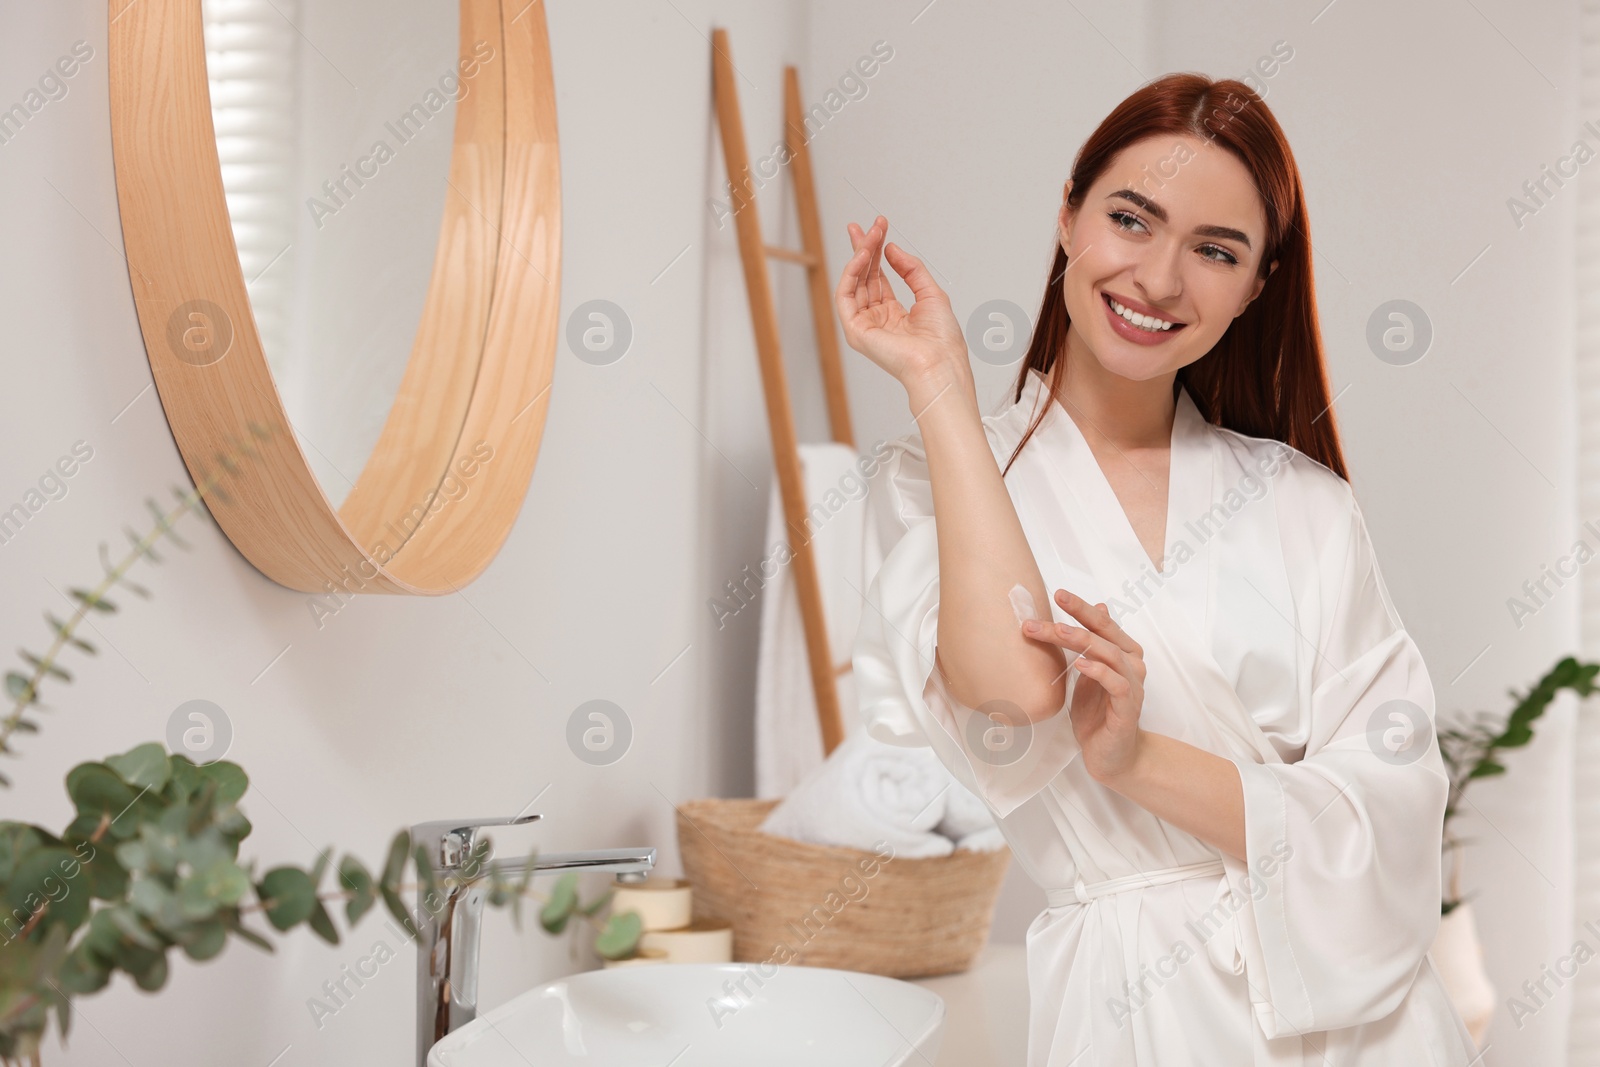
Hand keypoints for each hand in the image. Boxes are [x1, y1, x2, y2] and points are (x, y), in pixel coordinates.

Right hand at [834, 215, 967, 392]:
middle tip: (869, 224)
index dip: (877, 252)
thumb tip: (890, 248)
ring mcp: (864, 325)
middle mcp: (877, 319)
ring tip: (869, 233)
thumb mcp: (930, 292)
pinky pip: (845, 295)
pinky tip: (862, 255)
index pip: (878, 278)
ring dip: (860, 254)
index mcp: (894, 315)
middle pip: (864, 277)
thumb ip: (910, 269)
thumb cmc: (942, 340)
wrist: (940, 362)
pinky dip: (850, 272)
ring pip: (854, 282)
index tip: (880, 228)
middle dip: (865, 248)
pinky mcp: (855, 330)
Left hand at [1021, 589, 1147, 782]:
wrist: (1112, 755)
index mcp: (1122, 652)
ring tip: (1059, 632)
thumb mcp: (1087, 675)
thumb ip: (1088, 645)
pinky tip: (1080, 664)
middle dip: (1075, 619)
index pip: (1102, 623)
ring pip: (1108, 654)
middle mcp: (1132, 663)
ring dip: (1082, 641)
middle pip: (1103, 634)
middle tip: (1048, 610)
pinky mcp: (1128, 707)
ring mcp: (1132, 684)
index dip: (1081, 608)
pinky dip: (1099, 672)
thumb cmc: (1098, 714)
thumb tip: (1097, 606)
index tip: (1057, 594)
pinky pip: (1117, 684)